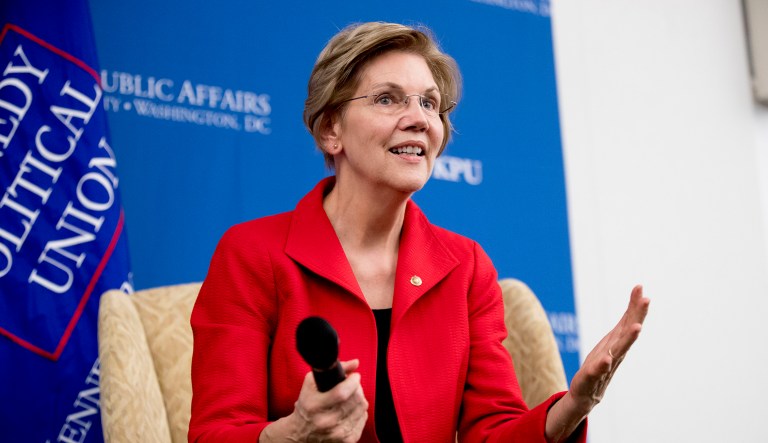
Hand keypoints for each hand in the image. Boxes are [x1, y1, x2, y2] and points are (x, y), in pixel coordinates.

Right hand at [261, 359, 367, 442]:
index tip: (354, 376)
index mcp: (314, 406)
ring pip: (362, 409)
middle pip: (355, 400)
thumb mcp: (311, 383)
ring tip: (351, 396)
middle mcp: (326, 422)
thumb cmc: (307, 404)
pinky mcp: (346, 440)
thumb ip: (333, 370)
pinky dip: (360, 412)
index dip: (352, 382)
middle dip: (357, 387)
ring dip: (359, 398)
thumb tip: (355, 363)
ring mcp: (337, 433)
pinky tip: (351, 409)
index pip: (341, 393)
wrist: (301, 432)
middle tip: (352, 385)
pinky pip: (363, 419)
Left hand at [546, 285, 649, 440]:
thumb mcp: (612, 339)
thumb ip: (623, 322)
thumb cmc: (601, 362)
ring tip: (637, 327)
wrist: (587, 392)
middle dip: (637, 315)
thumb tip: (636, 298)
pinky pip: (599, 369)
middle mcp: (616, 351)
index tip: (640, 287)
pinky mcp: (593, 375)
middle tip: (646, 300)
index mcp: (618, 341)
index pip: (629, 319)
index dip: (635, 304)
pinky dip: (603, 364)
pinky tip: (605, 359)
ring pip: (619, 349)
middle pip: (629, 331)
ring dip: (628, 338)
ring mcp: (606, 363)